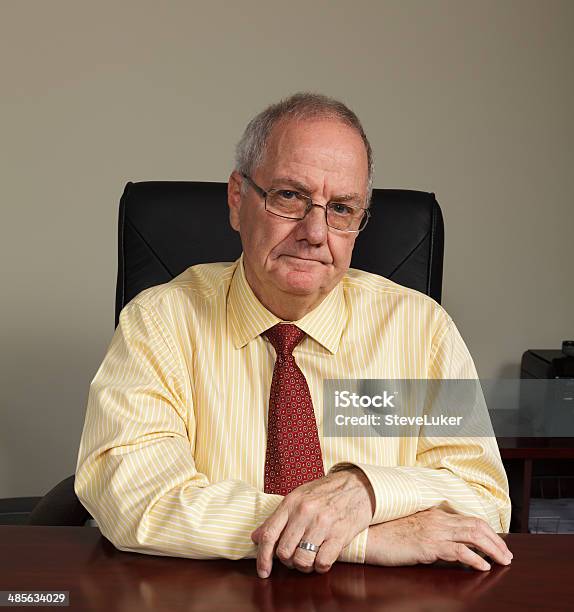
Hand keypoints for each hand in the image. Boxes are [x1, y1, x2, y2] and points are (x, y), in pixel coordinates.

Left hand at [251, 467, 374, 576]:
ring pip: (302, 560)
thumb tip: (255, 537)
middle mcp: (305, 512)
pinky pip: (322, 563)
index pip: (269, 534)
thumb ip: (277, 518)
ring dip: (303, 565)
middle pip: (284, 551)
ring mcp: (323, 523)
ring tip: (309, 557)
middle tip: (295, 556)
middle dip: (287, 560)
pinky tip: (323, 558)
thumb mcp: (298, 497)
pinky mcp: (340, 534)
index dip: (263, 557)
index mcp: (291, 502)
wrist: (357, 485)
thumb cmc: (325, 492)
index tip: (263, 571)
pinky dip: (320, 567)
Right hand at [365, 507, 512, 570]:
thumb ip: (433, 532)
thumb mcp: (415, 529)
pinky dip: (474, 558)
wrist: (370, 536)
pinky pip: (458, 551)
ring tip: (503, 561)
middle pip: (476, 525)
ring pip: (472, 536)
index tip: (498, 543)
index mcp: (435, 514)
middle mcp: (437, 519)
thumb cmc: (388, 534)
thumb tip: (451, 546)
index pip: (469, 519)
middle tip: (507, 555)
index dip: (487, 531)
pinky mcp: (428, 545)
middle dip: (496, 540)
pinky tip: (483, 566)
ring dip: (492, 549)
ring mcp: (434, 531)